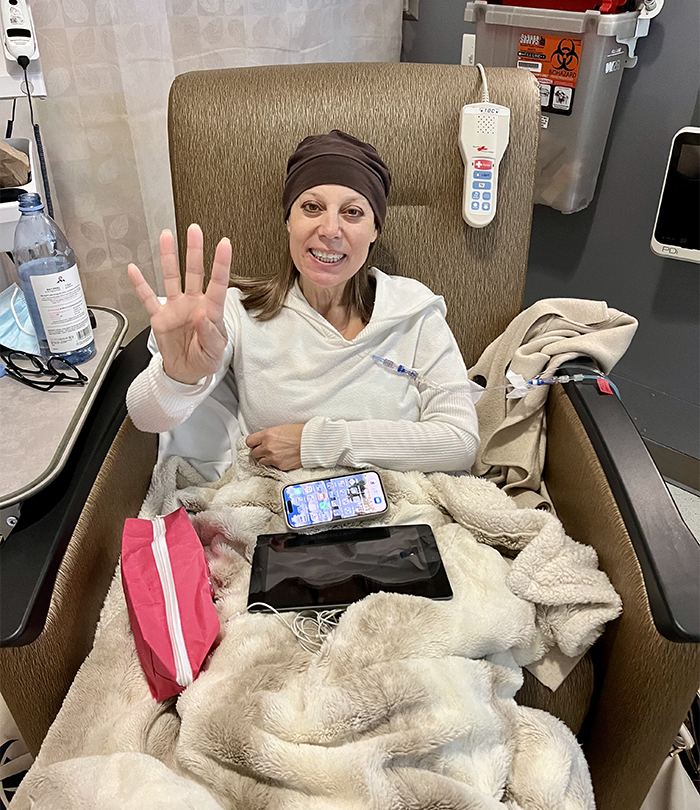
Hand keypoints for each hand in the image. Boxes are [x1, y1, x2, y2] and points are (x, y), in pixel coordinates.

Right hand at [127, 224, 231, 384]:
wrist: (186, 372)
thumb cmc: (205, 359)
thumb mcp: (214, 352)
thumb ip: (209, 333)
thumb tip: (201, 315)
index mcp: (210, 310)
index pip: (218, 283)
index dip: (221, 263)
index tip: (224, 244)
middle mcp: (193, 303)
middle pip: (194, 272)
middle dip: (194, 250)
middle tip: (194, 230)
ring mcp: (176, 308)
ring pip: (172, 278)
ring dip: (169, 257)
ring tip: (166, 236)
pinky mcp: (159, 317)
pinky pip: (148, 297)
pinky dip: (140, 284)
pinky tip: (133, 269)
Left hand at [246, 424, 304, 470]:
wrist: (312, 442)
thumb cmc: (300, 433)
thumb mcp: (281, 428)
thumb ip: (269, 435)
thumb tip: (262, 440)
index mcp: (267, 435)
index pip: (249, 441)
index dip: (253, 443)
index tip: (256, 444)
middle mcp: (268, 447)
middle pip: (254, 453)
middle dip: (259, 451)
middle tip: (266, 449)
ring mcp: (273, 458)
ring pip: (261, 461)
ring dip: (266, 458)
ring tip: (275, 454)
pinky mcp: (280, 466)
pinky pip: (272, 466)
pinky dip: (275, 463)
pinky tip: (282, 458)